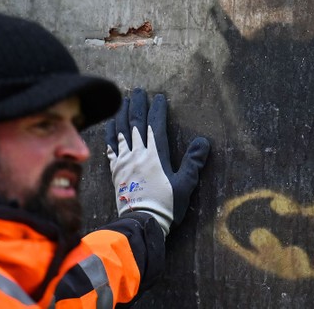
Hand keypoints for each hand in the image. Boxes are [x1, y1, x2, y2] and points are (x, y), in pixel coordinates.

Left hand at [105, 88, 209, 236]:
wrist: (140, 223)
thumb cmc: (165, 205)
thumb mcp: (185, 184)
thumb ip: (193, 162)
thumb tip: (204, 141)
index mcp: (155, 155)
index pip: (156, 124)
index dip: (157, 109)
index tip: (159, 97)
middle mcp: (137, 153)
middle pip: (136, 123)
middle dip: (138, 105)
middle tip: (139, 91)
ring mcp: (124, 161)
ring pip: (121, 131)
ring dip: (122, 114)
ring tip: (124, 101)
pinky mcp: (115, 171)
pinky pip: (110, 147)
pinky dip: (110, 133)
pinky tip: (110, 125)